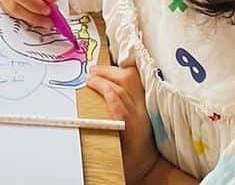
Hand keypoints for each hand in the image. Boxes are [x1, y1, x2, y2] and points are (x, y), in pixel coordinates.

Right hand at [0, 0, 56, 24]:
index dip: (33, 3)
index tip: (48, 9)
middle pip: (14, 6)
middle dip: (34, 14)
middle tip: (50, 17)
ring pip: (14, 13)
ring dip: (32, 18)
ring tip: (47, 19)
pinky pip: (14, 15)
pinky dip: (27, 17)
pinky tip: (38, 16)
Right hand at [86, 62, 160, 184]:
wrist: (151, 165)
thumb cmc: (130, 162)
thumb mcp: (113, 153)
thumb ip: (101, 133)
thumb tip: (83, 118)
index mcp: (133, 130)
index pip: (120, 104)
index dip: (104, 89)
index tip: (89, 82)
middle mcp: (141, 115)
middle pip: (127, 85)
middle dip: (107, 75)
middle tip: (91, 74)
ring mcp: (145, 106)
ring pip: (133, 80)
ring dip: (115, 71)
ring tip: (99, 70)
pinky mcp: (147, 102)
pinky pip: (138, 81)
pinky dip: (125, 73)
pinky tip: (115, 71)